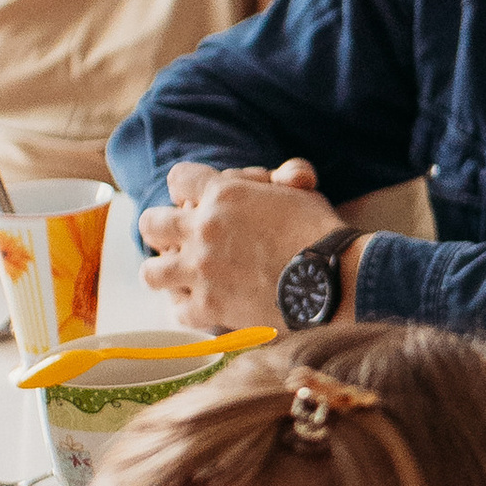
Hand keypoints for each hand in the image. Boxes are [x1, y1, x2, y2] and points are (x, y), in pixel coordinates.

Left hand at [140, 155, 329, 326]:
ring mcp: (200, 270)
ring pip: (151, 271)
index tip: (197, 201)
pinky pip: (177, 310)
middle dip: (161, 228)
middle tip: (176, 238)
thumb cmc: (322, 232)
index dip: (187, 189)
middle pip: (151, 223)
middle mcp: (203, 229)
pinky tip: (203, 303)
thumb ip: (284, 178)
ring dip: (163, 271)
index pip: (178, 179)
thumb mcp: (302, 192)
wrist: (335, 281)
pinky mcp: (208, 307)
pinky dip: (188, 308)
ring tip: (180, 275)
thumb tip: (285, 176)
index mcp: (224, 193)